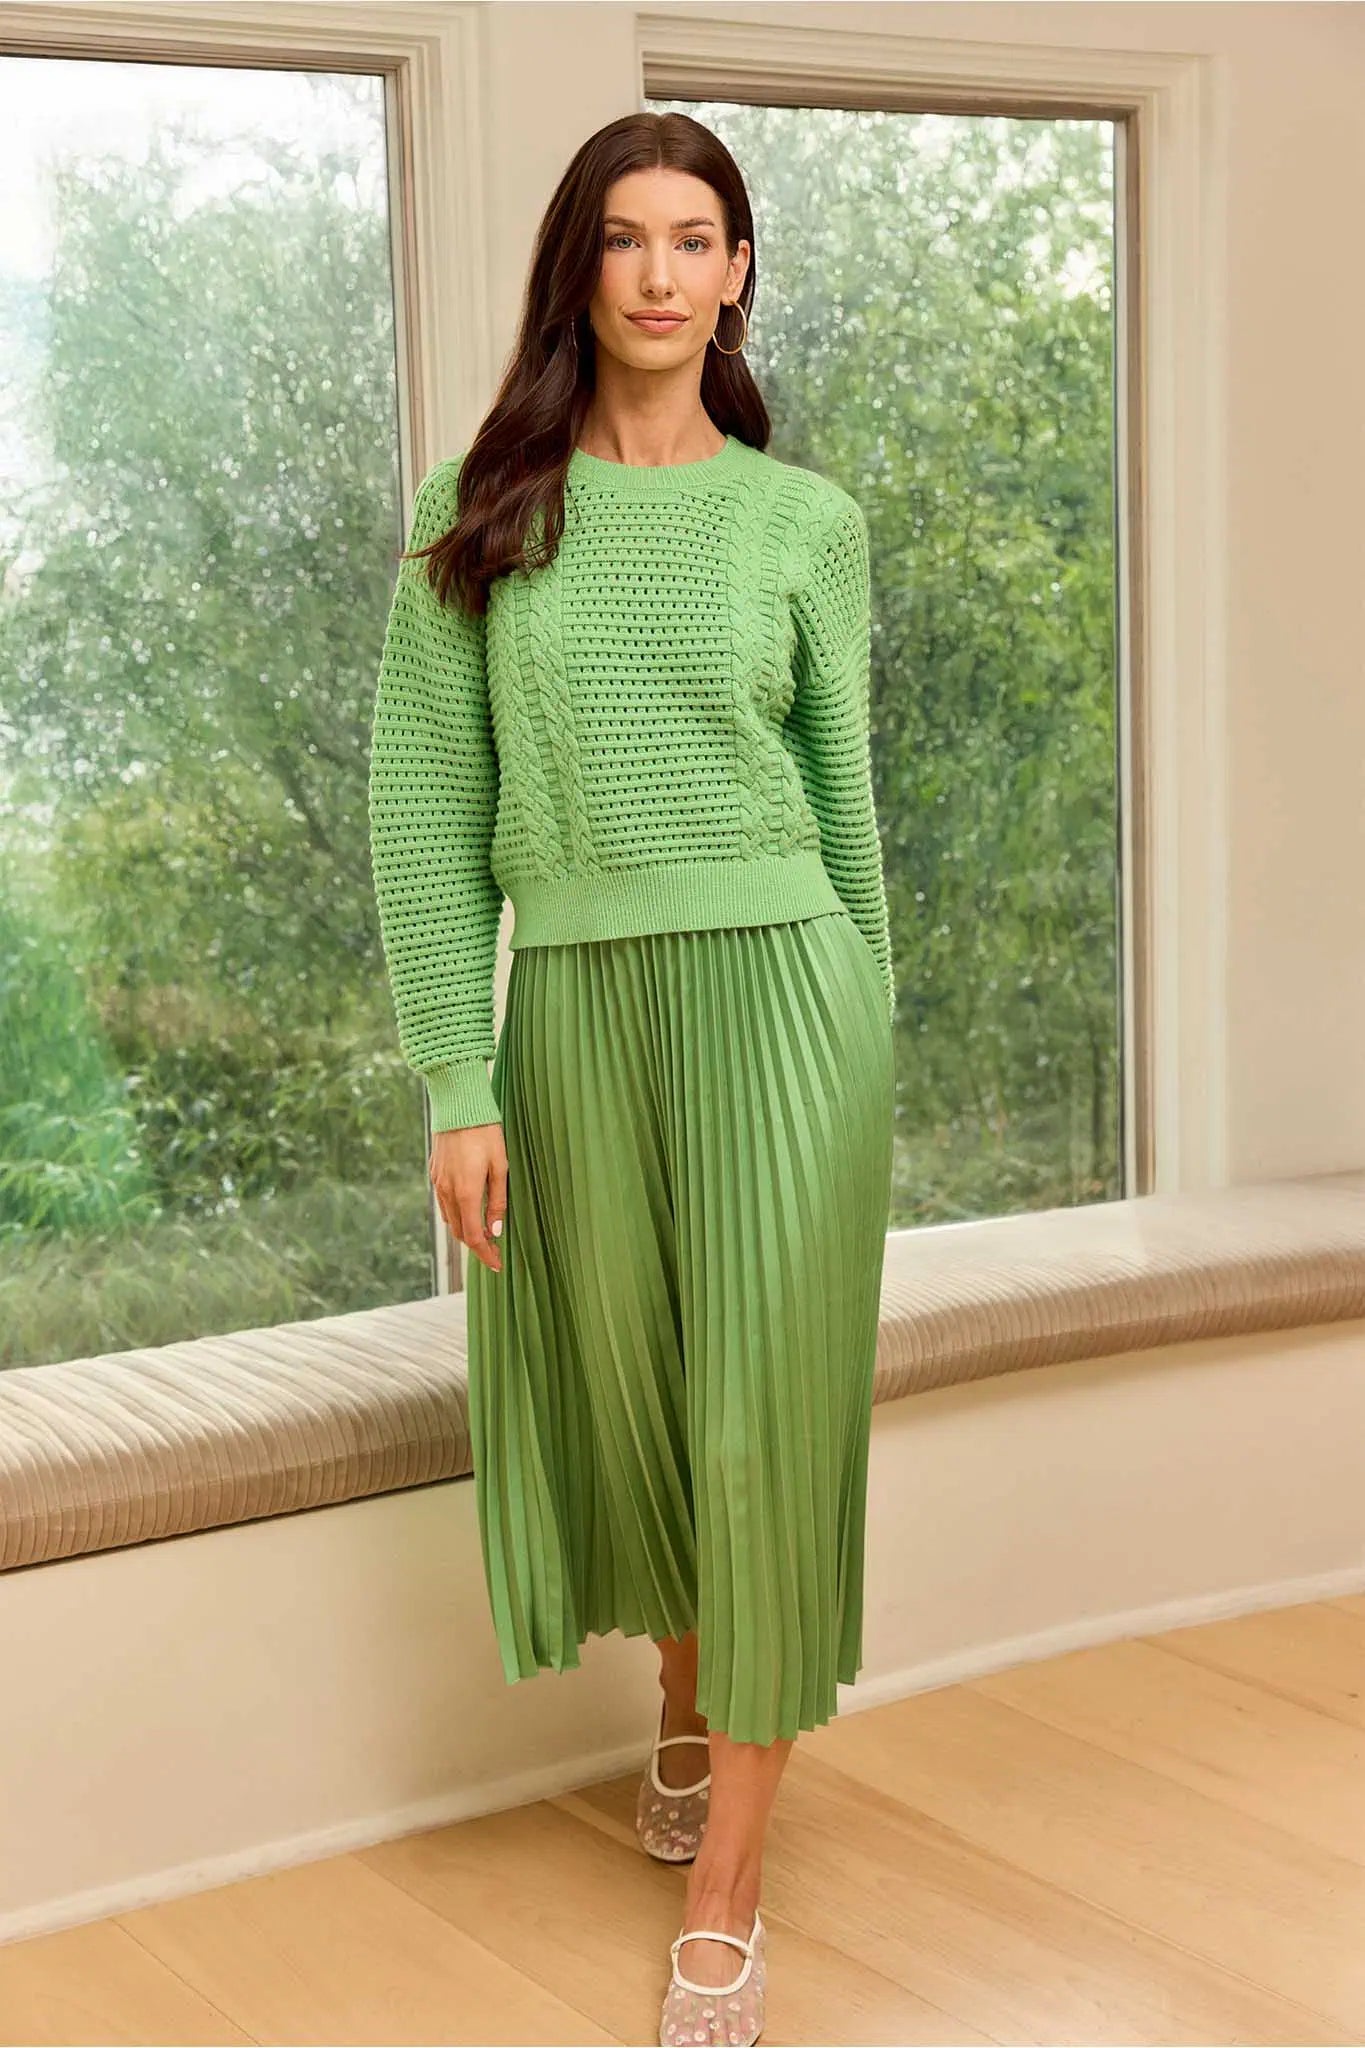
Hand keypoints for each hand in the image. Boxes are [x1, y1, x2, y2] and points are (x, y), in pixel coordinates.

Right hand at [428, 1123, 506, 1272]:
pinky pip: (444, 1203)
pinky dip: (456, 1215)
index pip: (474, 1236)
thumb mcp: (500, 1166)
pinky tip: (468, 1211)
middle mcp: (448, 1192)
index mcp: (466, 1192)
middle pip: (460, 1232)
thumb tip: (495, 1230)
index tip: (497, 1264)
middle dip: (476, 1246)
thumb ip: (497, 1201)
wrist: (459, 1105)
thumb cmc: (486, 1133)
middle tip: (493, 1252)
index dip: (485, 1254)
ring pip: (450, 1219)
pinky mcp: (434, 1173)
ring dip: (465, 1231)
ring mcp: (438, 1183)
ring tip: (483, 1233)